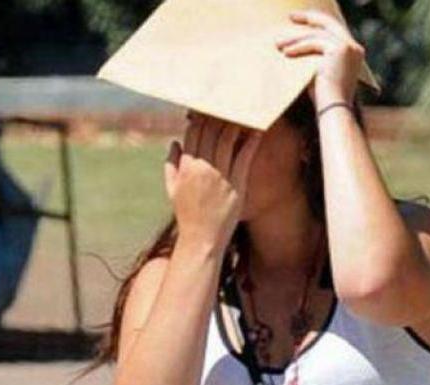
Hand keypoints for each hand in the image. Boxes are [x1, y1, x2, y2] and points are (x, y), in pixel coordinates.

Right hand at [164, 113, 261, 252]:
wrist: (201, 239)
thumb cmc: (187, 214)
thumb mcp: (172, 190)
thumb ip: (171, 165)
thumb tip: (174, 143)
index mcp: (186, 167)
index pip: (194, 132)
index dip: (203, 115)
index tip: (212, 104)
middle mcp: (201, 168)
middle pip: (211, 131)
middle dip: (220, 113)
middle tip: (231, 100)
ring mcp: (219, 176)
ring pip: (228, 139)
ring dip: (236, 122)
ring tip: (245, 110)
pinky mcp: (236, 185)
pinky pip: (244, 157)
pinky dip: (251, 141)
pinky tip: (257, 130)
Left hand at [274, 9, 364, 107]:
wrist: (333, 111)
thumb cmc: (324, 99)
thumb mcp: (320, 72)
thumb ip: (315, 57)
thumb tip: (295, 45)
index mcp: (353, 52)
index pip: (333, 30)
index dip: (316, 22)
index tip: (299, 21)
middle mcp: (354, 47)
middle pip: (328, 23)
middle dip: (308, 18)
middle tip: (291, 17)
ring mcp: (349, 47)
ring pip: (317, 35)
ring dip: (296, 38)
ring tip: (278, 44)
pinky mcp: (340, 50)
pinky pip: (314, 43)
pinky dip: (298, 47)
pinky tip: (285, 52)